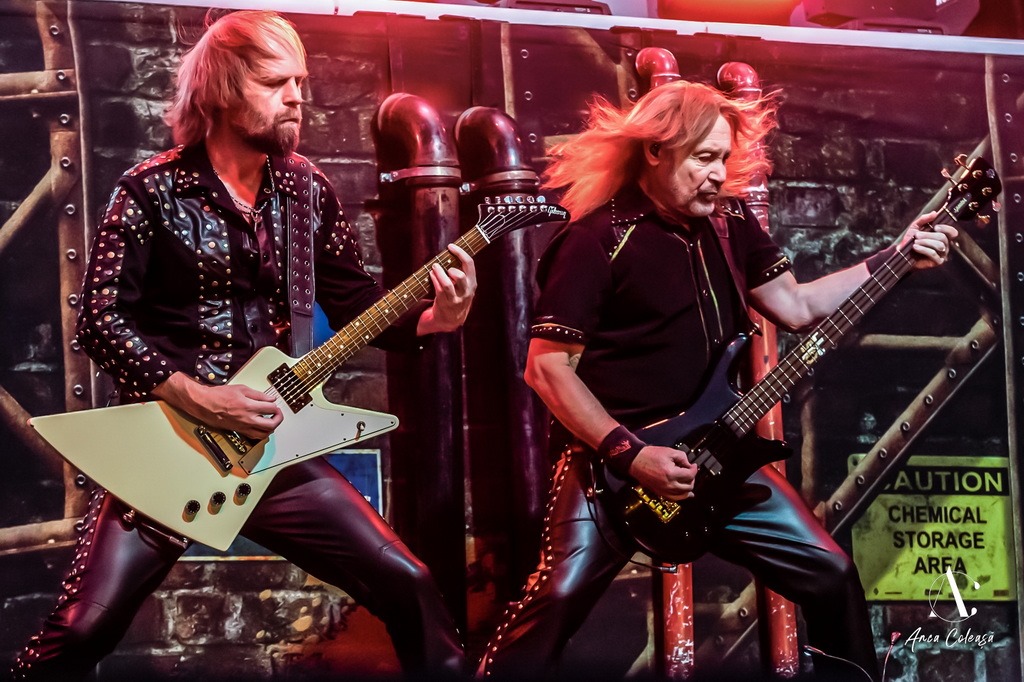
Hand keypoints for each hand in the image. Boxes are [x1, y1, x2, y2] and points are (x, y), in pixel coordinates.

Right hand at [153, 373, 282, 438]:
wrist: (204, 404)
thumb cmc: (218, 395)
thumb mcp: (241, 389)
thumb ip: (258, 395)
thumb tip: (270, 398)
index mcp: (249, 407)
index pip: (271, 409)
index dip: (276, 406)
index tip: (275, 404)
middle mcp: (247, 419)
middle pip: (271, 425)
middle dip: (278, 419)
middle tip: (278, 414)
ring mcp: (243, 427)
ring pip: (264, 434)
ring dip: (271, 428)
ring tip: (271, 421)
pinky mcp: (238, 431)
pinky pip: (254, 436)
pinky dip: (261, 433)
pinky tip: (261, 427)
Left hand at [420, 243, 477, 332]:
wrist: (453, 318)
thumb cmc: (457, 296)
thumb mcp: (464, 285)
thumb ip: (461, 271)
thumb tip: (450, 252)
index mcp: (472, 282)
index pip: (469, 264)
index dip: (460, 252)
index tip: (450, 246)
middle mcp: (466, 291)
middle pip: (460, 276)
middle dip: (450, 267)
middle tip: (444, 264)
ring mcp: (456, 298)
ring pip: (448, 284)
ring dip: (439, 273)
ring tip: (434, 267)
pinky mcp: (446, 303)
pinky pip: (439, 290)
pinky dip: (434, 280)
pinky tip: (431, 274)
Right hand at [628, 445, 697, 500]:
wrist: (636, 461)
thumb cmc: (651, 455)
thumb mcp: (669, 452)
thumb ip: (683, 458)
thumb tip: (689, 466)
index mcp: (671, 473)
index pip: (690, 475)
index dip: (694, 469)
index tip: (693, 465)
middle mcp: (668, 484)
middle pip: (688, 486)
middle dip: (692, 478)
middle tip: (690, 471)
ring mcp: (664, 490)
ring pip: (683, 495)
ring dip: (688, 488)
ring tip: (688, 480)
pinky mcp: (660, 492)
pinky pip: (674, 498)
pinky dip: (682, 496)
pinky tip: (687, 494)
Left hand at [900, 211, 958, 269]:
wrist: (902, 253)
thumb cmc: (910, 239)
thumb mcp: (915, 226)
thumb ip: (924, 219)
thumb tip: (935, 213)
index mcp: (943, 236)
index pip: (952, 232)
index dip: (946, 229)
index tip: (935, 227)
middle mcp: (945, 245)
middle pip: (943, 238)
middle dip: (928, 235)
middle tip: (917, 235)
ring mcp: (942, 254)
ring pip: (939, 245)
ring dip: (925, 242)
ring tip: (915, 242)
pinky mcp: (937, 262)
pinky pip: (933, 254)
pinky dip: (923, 249)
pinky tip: (915, 247)